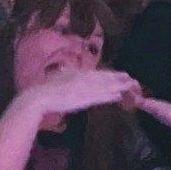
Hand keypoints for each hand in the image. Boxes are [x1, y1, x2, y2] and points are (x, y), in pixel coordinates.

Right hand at [10, 70, 141, 131]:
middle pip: (103, 78)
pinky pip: (99, 97)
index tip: (120, 74)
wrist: (39, 98)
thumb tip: (65, 70)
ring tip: (129, 84)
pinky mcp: (83, 99)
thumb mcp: (57, 77)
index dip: (109, 74)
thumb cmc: (44, 88)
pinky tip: (117, 95)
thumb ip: (64, 74)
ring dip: (117, 85)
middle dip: (117, 78)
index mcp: (77, 74)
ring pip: (104, 86)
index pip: (96, 74)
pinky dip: (108, 96)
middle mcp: (82, 80)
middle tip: (131, 77)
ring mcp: (84, 89)